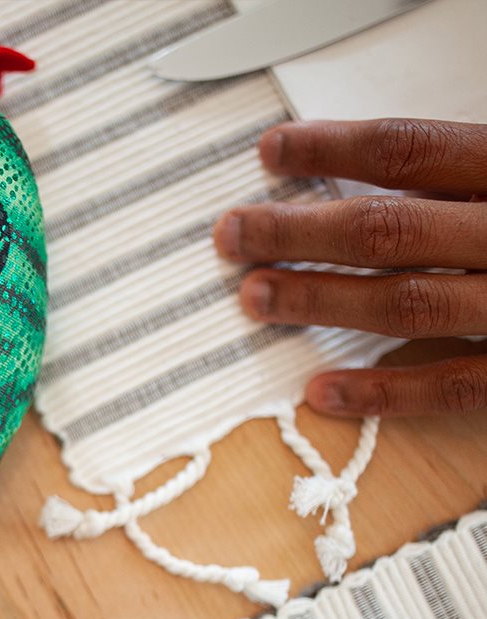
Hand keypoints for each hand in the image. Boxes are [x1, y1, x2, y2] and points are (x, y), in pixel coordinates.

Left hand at [214, 118, 486, 417]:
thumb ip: (480, 171)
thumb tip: (384, 166)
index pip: (412, 150)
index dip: (331, 149)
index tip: (270, 154)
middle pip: (389, 227)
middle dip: (299, 230)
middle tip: (233, 235)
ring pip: (408, 304)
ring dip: (321, 302)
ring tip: (255, 297)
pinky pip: (452, 388)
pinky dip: (383, 392)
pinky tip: (320, 391)